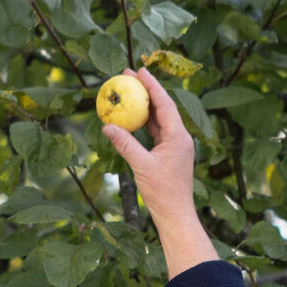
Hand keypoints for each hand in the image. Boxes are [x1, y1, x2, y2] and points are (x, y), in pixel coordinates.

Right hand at [101, 68, 219, 278]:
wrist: (176, 215)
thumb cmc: (162, 192)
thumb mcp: (141, 166)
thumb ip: (125, 144)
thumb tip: (107, 126)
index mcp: (178, 136)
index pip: (164, 103)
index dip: (151, 85)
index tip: (139, 71)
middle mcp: (179, 137)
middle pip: (162, 108)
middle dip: (146, 92)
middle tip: (129, 77)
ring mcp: (175, 147)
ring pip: (159, 120)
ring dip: (145, 107)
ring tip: (129, 94)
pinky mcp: (170, 155)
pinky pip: (156, 134)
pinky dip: (145, 125)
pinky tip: (133, 120)